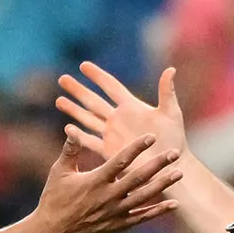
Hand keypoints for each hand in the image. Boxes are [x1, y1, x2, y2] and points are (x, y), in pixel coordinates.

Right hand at [31, 129, 181, 232]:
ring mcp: (115, 213)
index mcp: (95, 181)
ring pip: (144, 198)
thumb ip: (70, 150)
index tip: (151, 136)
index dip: (136, 148)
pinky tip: (174, 205)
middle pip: (138, 178)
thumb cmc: (54, 199)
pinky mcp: (118, 225)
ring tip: (179, 174)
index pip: (120, 161)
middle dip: (158, 165)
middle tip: (175, 153)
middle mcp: (108, 197)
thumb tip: (72, 129)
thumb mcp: (59, 172)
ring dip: (163, 185)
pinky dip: (158, 212)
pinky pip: (141, 218)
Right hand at [57, 62, 187, 162]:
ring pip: (88, 119)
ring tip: (58, 100)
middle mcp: (119, 119)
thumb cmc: (175, 140)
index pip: (111, 86)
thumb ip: (167, 92)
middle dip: (78, 90)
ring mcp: (113, 135)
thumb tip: (170, 69)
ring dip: (74, 110)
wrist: (169, 167)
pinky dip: (79, 136)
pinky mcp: (110, 151)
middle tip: (62, 79)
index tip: (83, 65)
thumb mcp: (171, 114)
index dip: (97, 76)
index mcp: (132, 107)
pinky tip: (68, 129)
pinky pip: (91, 141)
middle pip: (94, 101)